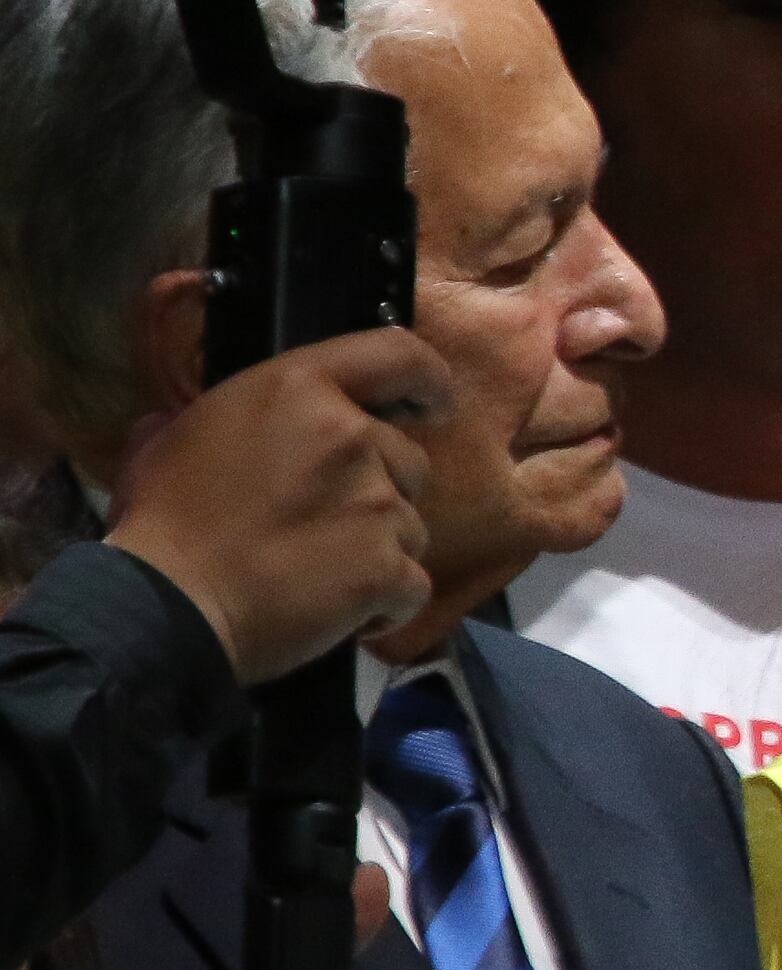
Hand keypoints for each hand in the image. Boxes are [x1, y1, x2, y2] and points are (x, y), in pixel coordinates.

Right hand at [106, 330, 443, 680]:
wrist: (167, 608)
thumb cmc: (162, 524)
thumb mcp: (171, 442)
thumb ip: (212, 421)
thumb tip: (181, 421)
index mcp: (297, 389)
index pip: (397, 355)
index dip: (427, 379)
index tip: (432, 403)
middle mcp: (350, 434)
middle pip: (407, 460)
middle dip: (379, 492)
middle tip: (320, 525)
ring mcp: (377, 502)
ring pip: (411, 526)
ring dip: (377, 550)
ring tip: (316, 574)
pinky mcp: (388, 565)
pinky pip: (412, 585)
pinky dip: (386, 605)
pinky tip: (339, 614)